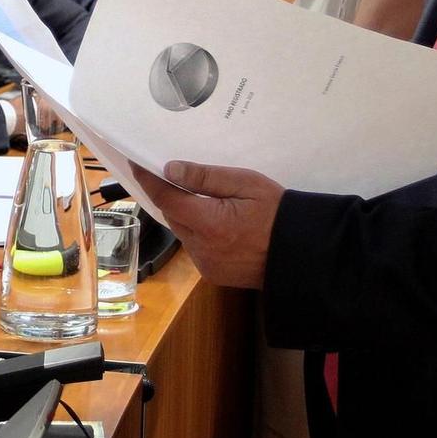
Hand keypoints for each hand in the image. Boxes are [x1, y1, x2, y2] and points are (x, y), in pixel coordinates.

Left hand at [131, 160, 283, 290]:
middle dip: (173, 197)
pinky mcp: (212, 274)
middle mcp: (202, 248)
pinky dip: (200, 234)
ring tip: (212, 204)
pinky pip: (195, 248)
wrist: (301, 252)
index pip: (166, 198)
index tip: (136, 163)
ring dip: (188, 216)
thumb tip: (170, 169)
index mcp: (209, 223)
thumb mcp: (245, 183)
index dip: (148, 179)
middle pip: (173, 216)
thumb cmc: (278, 212)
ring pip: (183, 233)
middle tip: (181, 179)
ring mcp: (206, 264)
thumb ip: (206, 178)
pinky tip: (221, 227)